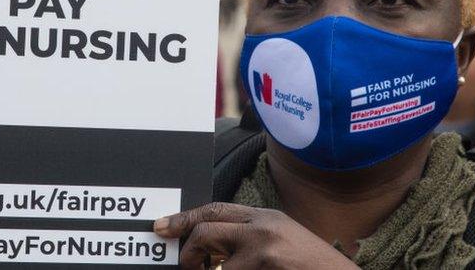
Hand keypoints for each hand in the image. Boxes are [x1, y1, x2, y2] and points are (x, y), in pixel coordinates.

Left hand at [154, 202, 358, 268]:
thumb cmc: (313, 267)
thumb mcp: (282, 238)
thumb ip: (248, 235)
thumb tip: (208, 242)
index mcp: (265, 217)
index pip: (214, 210)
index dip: (184, 218)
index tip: (162, 227)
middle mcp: (263, 228)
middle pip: (205, 232)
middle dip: (189, 254)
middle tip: (189, 269)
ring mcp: (266, 252)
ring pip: (217, 268)